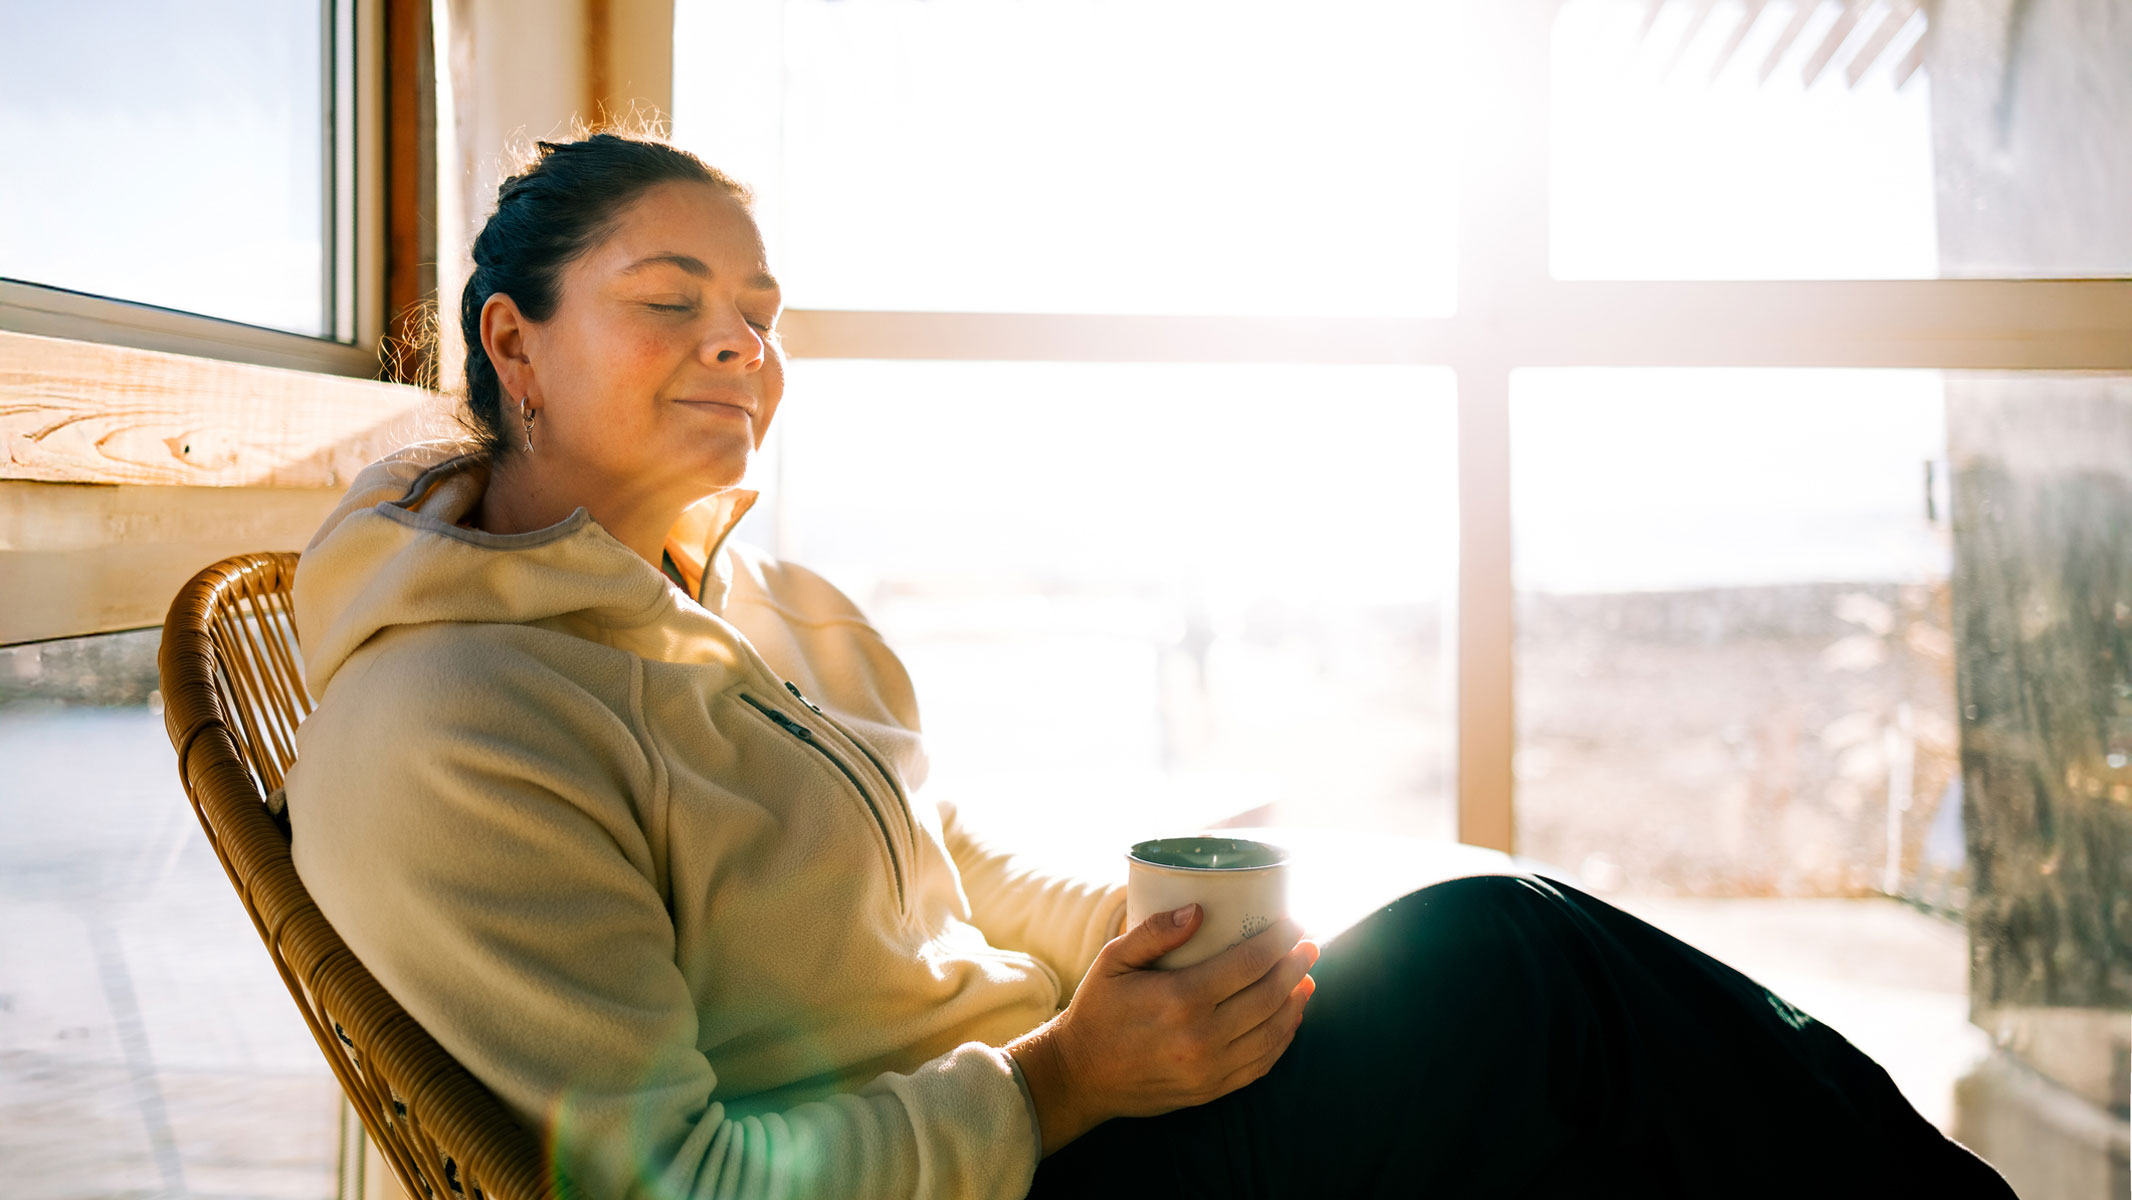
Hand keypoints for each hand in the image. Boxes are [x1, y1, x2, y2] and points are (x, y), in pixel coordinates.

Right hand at [1008, 905, 1317, 1154]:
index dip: (1279, 941)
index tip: (1294, 923)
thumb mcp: (1113, 961)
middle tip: (1308, 944)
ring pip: (1273, 1031)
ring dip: (1296, 1001)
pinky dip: (1282, 1037)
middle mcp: (1203, 1036)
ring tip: (1306, 977)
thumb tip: (1198, 910)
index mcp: (1181, 998)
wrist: (1081, 1075)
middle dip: (1296, 965)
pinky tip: (1288, 1017)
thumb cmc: (1097, 1011)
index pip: (1249, 963)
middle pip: (1270, 995)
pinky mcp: (1212, 1089)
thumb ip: (1155, 932)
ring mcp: (1211, 1068)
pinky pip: (1262, 1063)